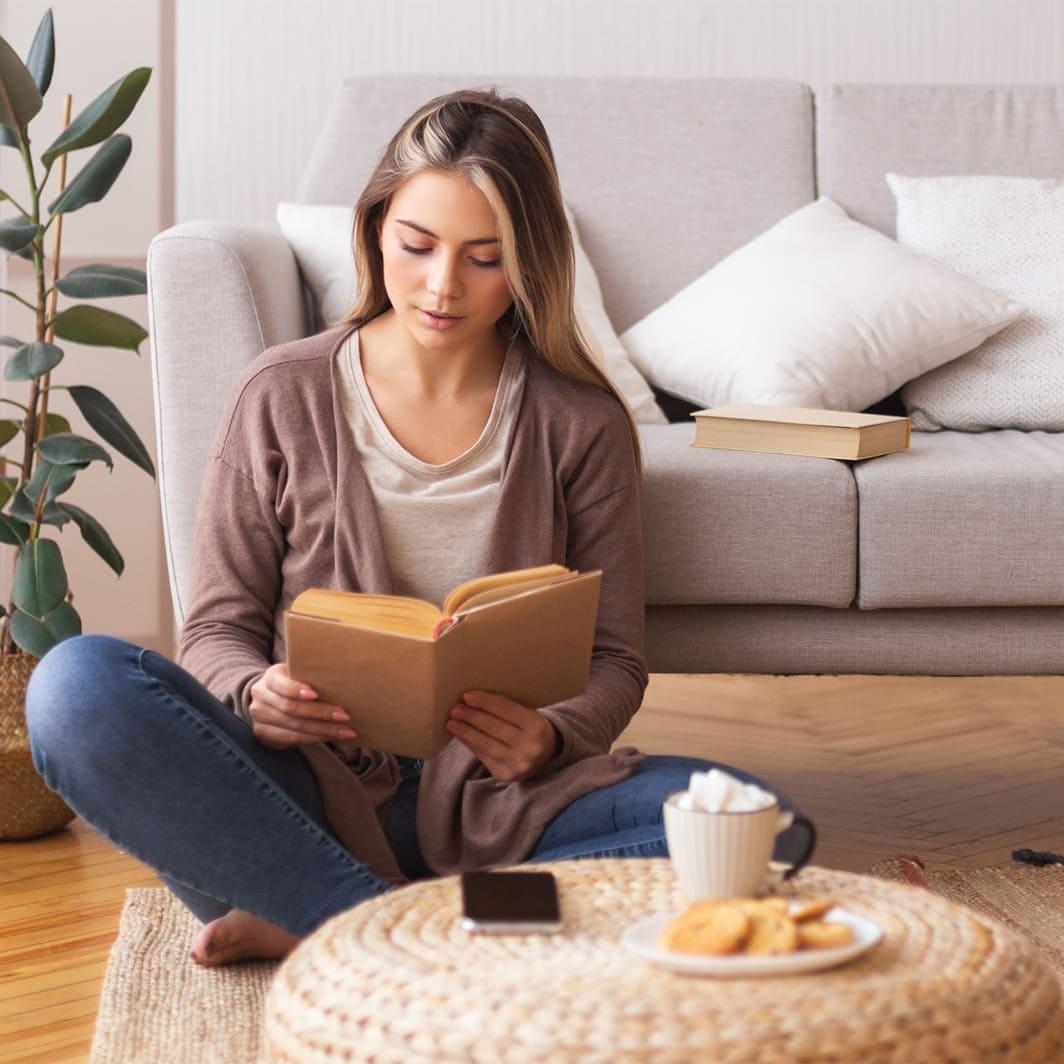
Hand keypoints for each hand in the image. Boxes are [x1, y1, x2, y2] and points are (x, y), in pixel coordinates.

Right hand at [248, 663, 358, 750]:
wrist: (269, 699)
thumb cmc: (293, 683)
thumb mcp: (296, 674)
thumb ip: (310, 676)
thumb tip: (342, 680)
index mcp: (270, 678)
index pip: (280, 684)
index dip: (296, 690)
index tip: (316, 694)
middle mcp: (261, 697)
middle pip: (291, 708)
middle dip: (320, 713)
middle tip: (345, 715)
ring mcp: (259, 718)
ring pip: (294, 726)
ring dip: (323, 730)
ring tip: (345, 730)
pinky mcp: (263, 734)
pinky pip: (292, 739)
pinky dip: (314, 738)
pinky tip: (331, 736)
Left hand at [446, 690, 561, 781]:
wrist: (547, 756)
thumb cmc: (530, 729)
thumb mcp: (527, 715)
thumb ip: (505, 709)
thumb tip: (472, 700)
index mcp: (537, 725)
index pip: (506, 709)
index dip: (485, 702)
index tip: (466, 696)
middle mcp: (530, 746)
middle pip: (494, 727)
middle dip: (471, 716)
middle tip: (455, 709)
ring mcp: (518, 763)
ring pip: (486, 744)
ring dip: (465, 732)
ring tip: (452, 722)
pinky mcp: (506, 774)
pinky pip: (483, 757)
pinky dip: (470, 744)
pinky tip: (460, 735)